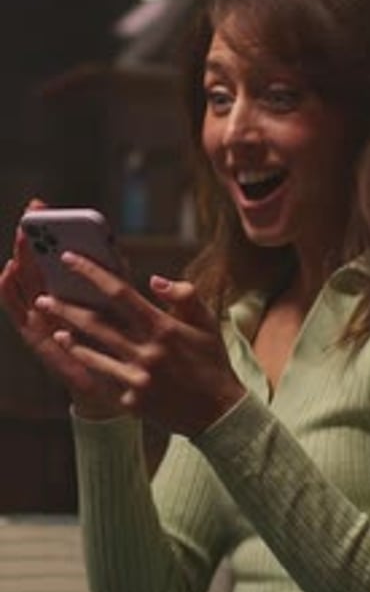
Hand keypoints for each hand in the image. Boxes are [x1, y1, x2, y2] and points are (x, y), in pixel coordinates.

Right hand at [0, 203, 123, 417]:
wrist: (118, 387)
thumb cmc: (129, 347)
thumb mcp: (136, 312)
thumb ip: (129, 284)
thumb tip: (124, 252)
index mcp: (82, 288)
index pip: (62, 252)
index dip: (53, 228)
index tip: (44, 204)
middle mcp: (58, 298)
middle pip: (40, 261)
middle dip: (35, 235)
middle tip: (32, 210)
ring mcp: (44, 315)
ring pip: (27, 280)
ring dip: (22, 256)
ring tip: (22, 236)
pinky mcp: (36, 334)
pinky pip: (18, 309)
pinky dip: (10, 289)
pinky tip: (9, 270)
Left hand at [35, 252, 245, 436]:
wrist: (218, 413)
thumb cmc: (212, 362)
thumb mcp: (207, 323)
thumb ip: (184, 296)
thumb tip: (154, 280)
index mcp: (164, 328)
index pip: (120, 293)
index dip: (92, 273)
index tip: (70, 259)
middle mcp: (148, 353)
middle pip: (96, 323)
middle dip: (66, 307)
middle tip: (45, 297)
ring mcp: (137, 379)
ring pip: (92, 352)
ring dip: (68, 335)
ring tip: (51, 321)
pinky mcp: (132, 400)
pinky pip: (102, 377)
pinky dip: (85, 360)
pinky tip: (71, 348)